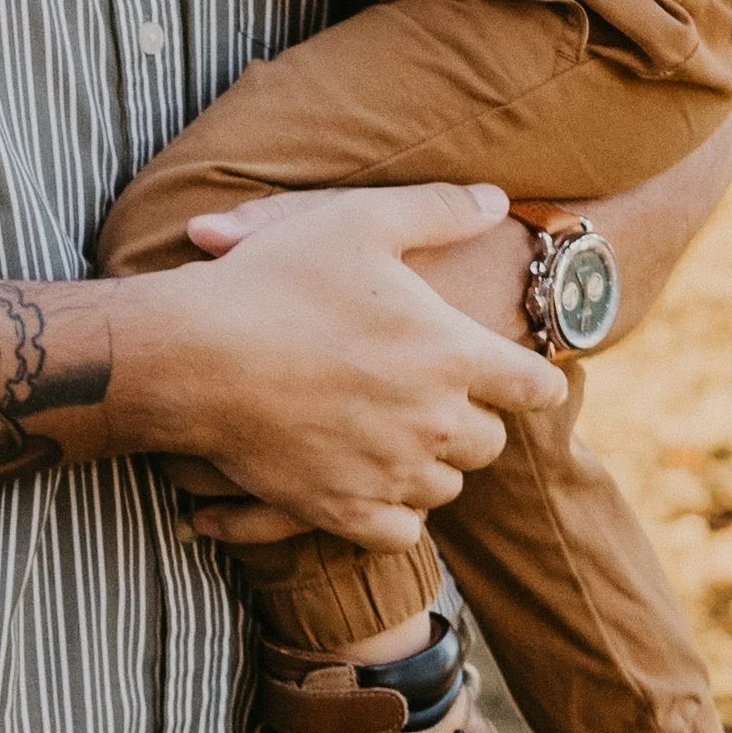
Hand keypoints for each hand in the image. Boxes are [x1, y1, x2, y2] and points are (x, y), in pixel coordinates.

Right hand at [108, 180, 561, 548]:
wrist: (195, 356)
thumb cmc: (277, 280)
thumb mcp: (361, 220)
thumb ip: (438, 210)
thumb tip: (493, 200)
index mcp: (452, 354)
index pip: (535, 387)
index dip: (534, 380)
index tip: (520, 378)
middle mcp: (435, 422)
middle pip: (490, 442)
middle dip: (473, 420)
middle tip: (435, 397)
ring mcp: (392, 474)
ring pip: (446, 487)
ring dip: (432, 464)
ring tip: (398, 434)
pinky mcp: (347, 513)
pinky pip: (402, 532)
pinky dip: (394, 511)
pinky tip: (371, 478)